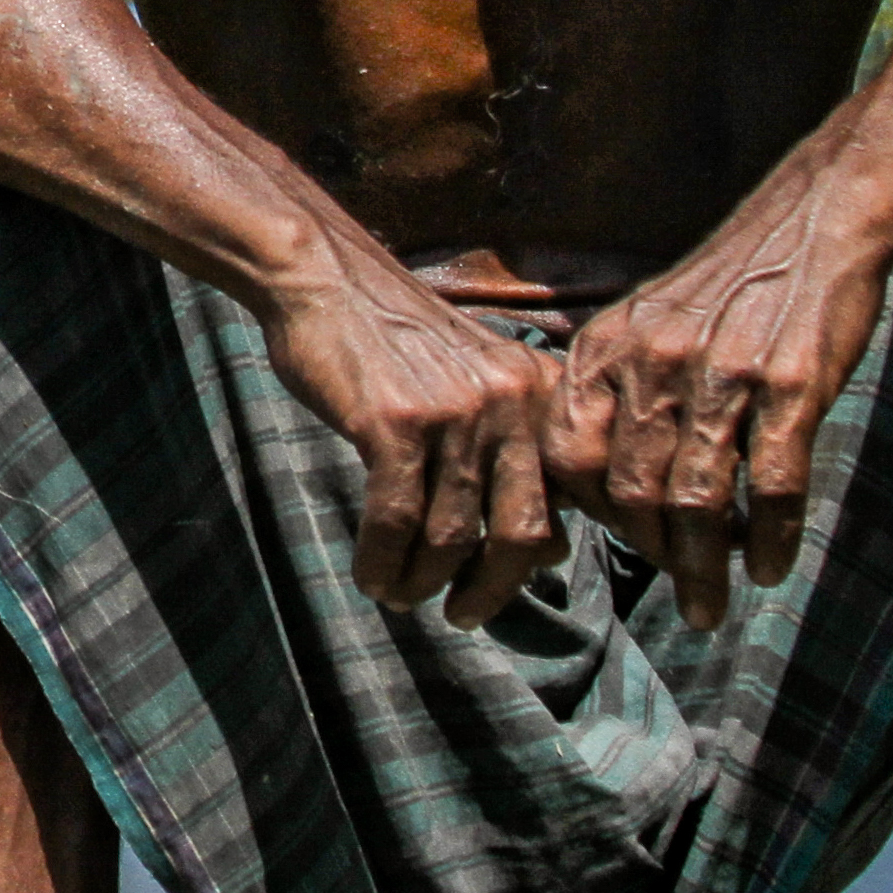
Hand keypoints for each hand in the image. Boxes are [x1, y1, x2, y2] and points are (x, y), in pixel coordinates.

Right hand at [256, 258, 565, 627]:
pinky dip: (383, 561)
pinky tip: (371, 576)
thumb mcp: (480, 377)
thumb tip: (550, 547)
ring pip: (453, 535)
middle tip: (464, 614)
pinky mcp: (397, 423)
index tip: (498, 586)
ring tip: (401, 596)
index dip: (538, 561)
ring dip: (424, 581)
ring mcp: (456, 413)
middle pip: (522, 535)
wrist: (326, 278)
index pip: (566, 504)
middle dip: (492, 590)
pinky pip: (396, 520)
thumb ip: (517, 446)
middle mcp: (511, 404)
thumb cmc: (397, 339)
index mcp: (540, 394)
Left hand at [546, 207, 890, 631]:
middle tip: (679, 592)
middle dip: (653, 557)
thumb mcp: (642, 325)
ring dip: (704, 569)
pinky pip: (773, 487)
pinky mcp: (789, 387)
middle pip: (633, 493)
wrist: (809, 225)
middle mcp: (652, 363)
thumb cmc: (723, 290)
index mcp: (605, 350)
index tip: (620, 543)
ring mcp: (721, 376)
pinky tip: (771, 570)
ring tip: (711, 607)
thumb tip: (594, 490)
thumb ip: (614, 396)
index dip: (590, 514)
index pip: (570, 456)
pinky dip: (771, 540)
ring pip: (697, 502)